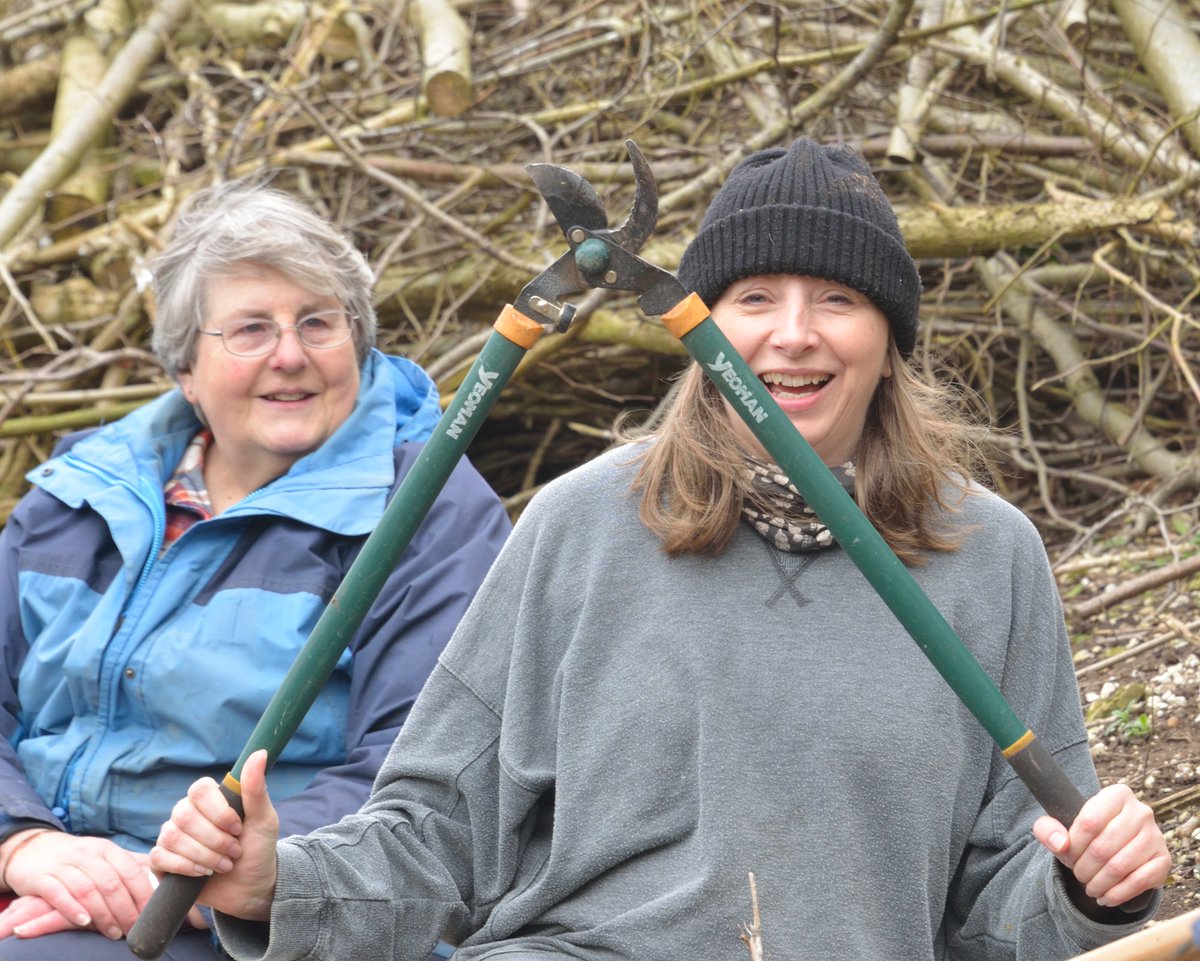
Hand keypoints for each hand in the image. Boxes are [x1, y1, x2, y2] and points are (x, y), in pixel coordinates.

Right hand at [0, 832, 157, 939]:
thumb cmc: (79, 860)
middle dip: (126, 909)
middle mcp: (87, 854)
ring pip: (87, 889)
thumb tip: (164, 883)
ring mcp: (63, 864)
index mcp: (108, 850)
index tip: (152, 915)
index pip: (131, 871)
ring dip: (103, 914)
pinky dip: (72, 908)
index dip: (143, 894)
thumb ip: (130, 869)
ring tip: (113, 933)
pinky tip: (84, 922)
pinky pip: (58, 893)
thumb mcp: (105, 858)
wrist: (34, 850)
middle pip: (111, 883)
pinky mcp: (41, 877)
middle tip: (134, 930)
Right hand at [150, 749, 279, 921]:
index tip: (238, 827)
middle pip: (185, 816)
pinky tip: (202, 874)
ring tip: (224, 865)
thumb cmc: (258, 848)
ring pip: (172, 837)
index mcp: (209, 798)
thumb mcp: (263, 819)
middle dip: (214, 839)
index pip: (199, 790)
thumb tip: (259, 753)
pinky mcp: (162, 861)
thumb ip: (255, 788)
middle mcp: (186, 813)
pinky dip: (184, 866)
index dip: (218, 811)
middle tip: (235, 851)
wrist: (251, 887)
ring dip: (203, 855)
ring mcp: (172, 836)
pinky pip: (159, 857)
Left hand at [1033, 783, 1170, 908]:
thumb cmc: (1084, 833)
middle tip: (1078, 875)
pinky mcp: (1164, 859)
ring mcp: (1156, 836)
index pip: (1089, 822)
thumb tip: (1060, 844)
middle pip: (1103, 848)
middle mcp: (1140, 812)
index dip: (1073, 845)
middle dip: (1084, 868)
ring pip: (1120, 867)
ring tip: (1089, 888)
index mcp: (1116, 794)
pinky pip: (1139, 882)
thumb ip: (1047, 829)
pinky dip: (1118, 894)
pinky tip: (1105, 897)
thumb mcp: (1059, 825)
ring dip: (1099, 884)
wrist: (1114, 844)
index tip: (1066, 855)